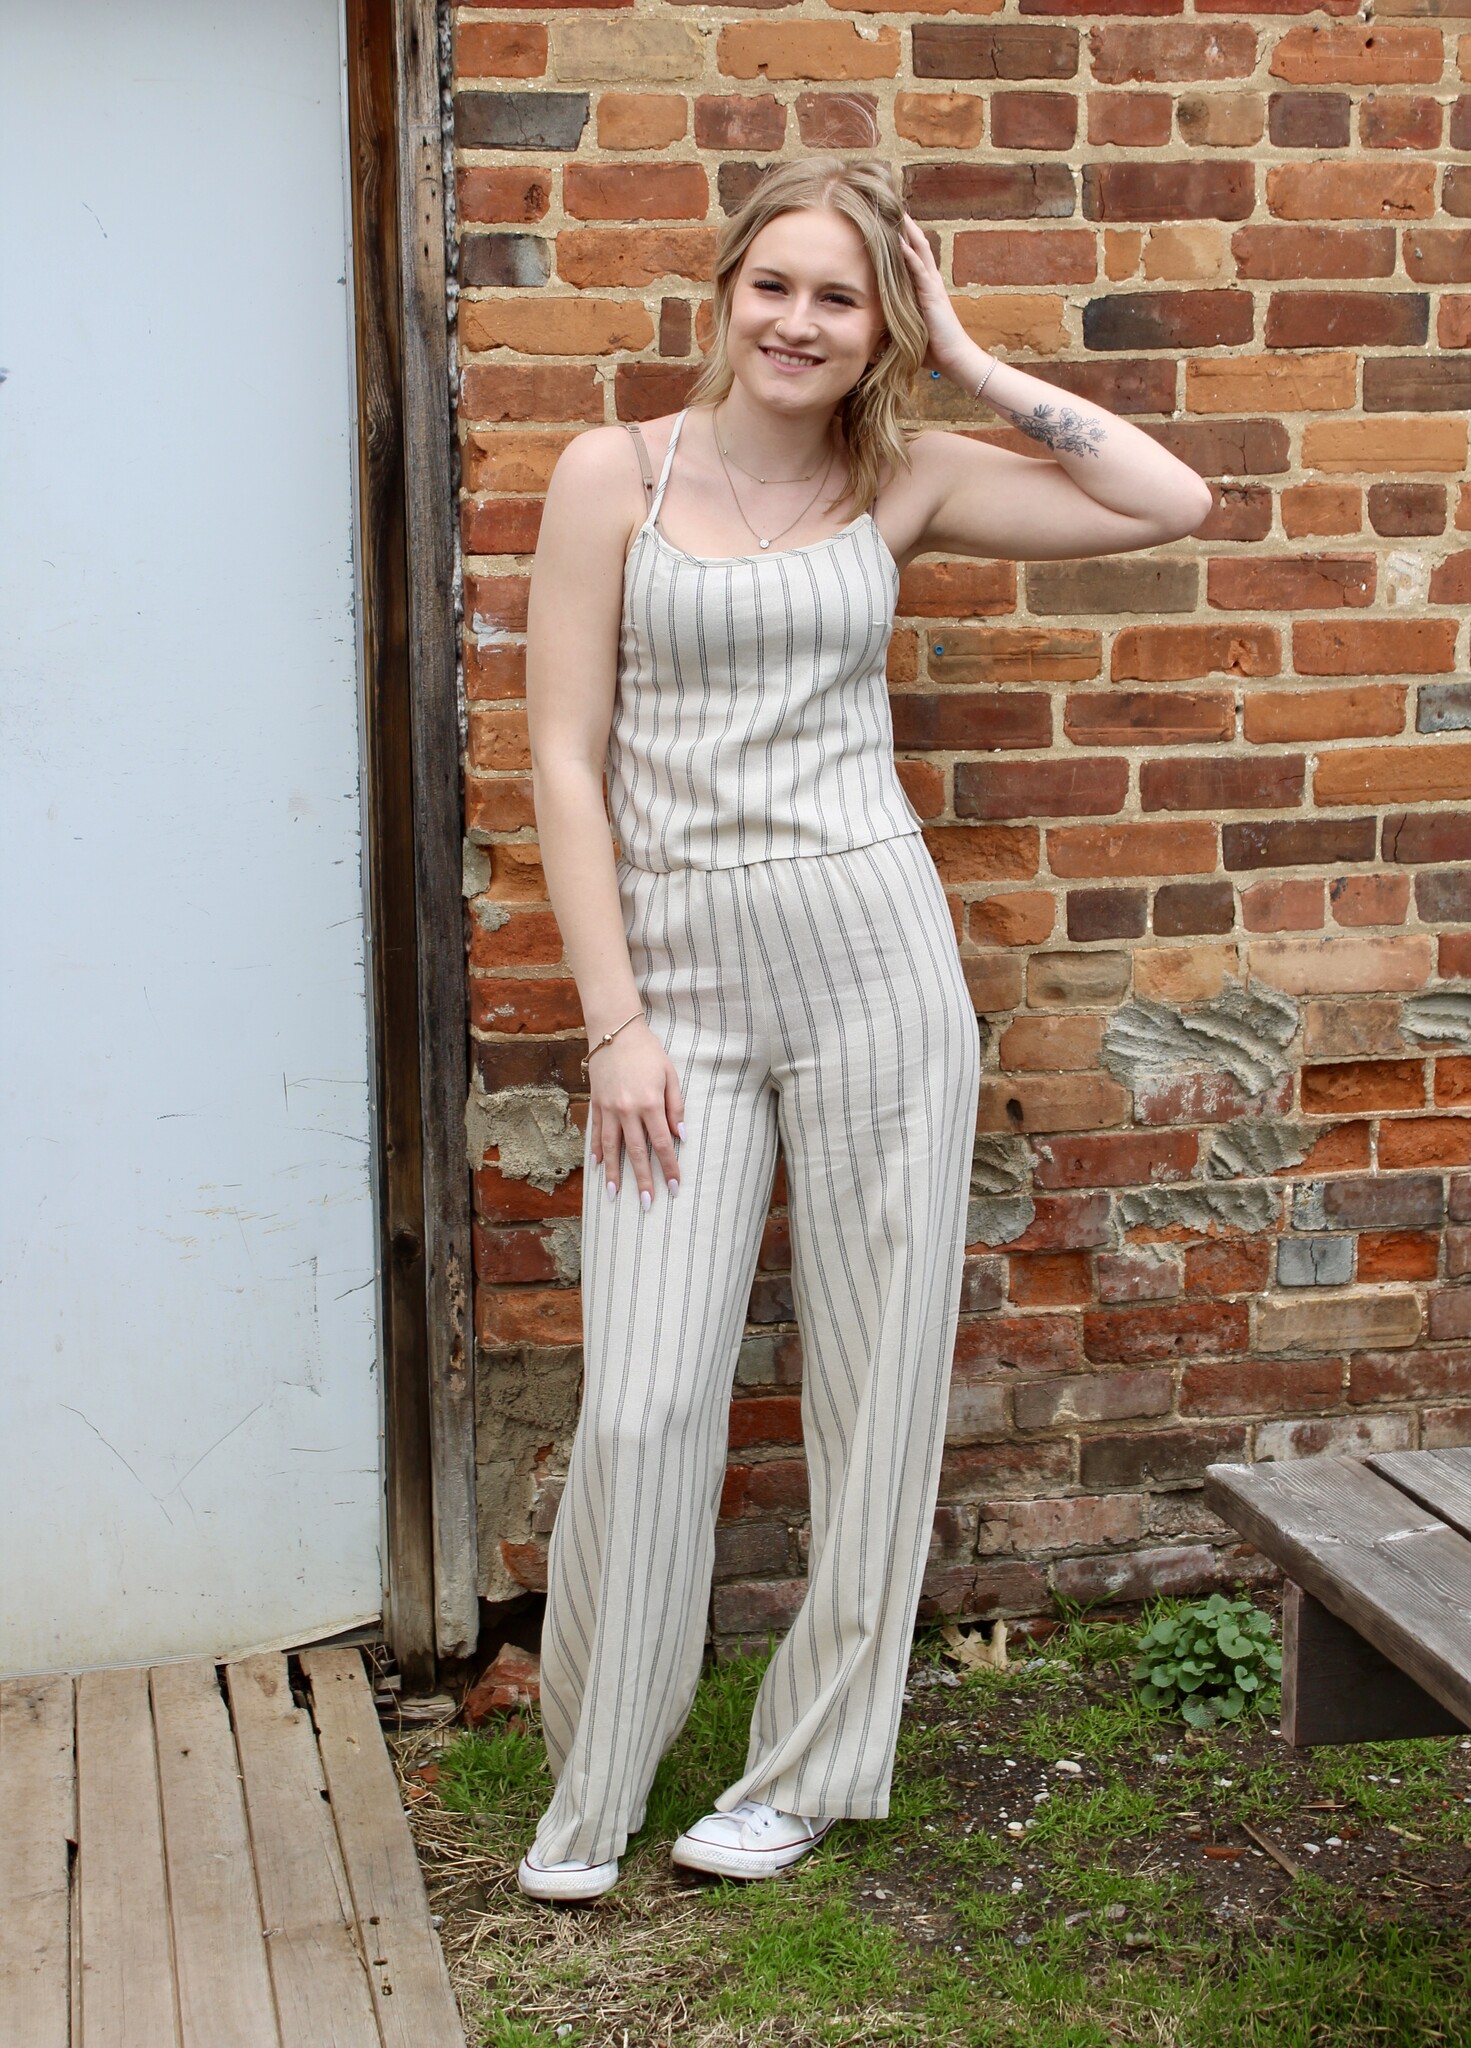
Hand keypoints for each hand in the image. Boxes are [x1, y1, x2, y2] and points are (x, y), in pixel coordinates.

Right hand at [587, 1021, 685, 1209]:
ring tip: (614, 1195)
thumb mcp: (670, 1075)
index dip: (668, 1167)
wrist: (615, 1031)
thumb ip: (675, 1106)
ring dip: (614, 1173)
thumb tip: (681, 1135)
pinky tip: (599, 1166)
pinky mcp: (596, 1103)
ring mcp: (609, 1108)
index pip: (662, 1144)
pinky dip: (598, 1150)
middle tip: (647, 1203)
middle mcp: (627, 1110)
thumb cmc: (648, 1052)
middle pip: (636, 1152)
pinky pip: (597, 1132)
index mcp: (650, 1103)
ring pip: (612, 1147)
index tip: (674, 1187)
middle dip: (642, 1180)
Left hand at [897, 214, 989, 389]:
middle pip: (917, 245)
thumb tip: (873, 330)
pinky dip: (909, 255)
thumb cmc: (933, 350)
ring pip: (920, 250)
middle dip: (906, 225)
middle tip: (892, 204)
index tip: (889, 222)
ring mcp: (932, 286)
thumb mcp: (907, 331)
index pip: (913, 256)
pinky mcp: (932, 295)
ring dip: (908, 231)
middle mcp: (930, 281)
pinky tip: (898, 241)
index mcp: (925, 287)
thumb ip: (894, 323)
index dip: (902, 238)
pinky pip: (919, 270)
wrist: (955, 359)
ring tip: (896, 211)